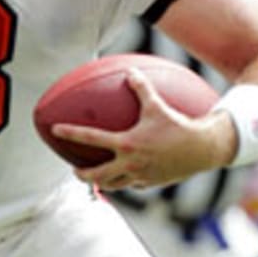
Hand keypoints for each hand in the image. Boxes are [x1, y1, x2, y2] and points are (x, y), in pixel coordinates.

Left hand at [51, 67, 235, 190]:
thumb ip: (140, 89)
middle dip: (82, 175)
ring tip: (95, 177)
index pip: (91, 138)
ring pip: (113, 185)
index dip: (70, 133)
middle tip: (74, 169)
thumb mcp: (157, 105)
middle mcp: (130, 163)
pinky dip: (125, 180)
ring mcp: (140, 177)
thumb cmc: (178, 125)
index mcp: (126, 144)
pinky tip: (124, 175)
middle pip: (96, 176)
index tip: (55, 130)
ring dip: (102, 182)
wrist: (202, 150)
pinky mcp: (151, 184)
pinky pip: (132, 184)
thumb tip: (129, 72)